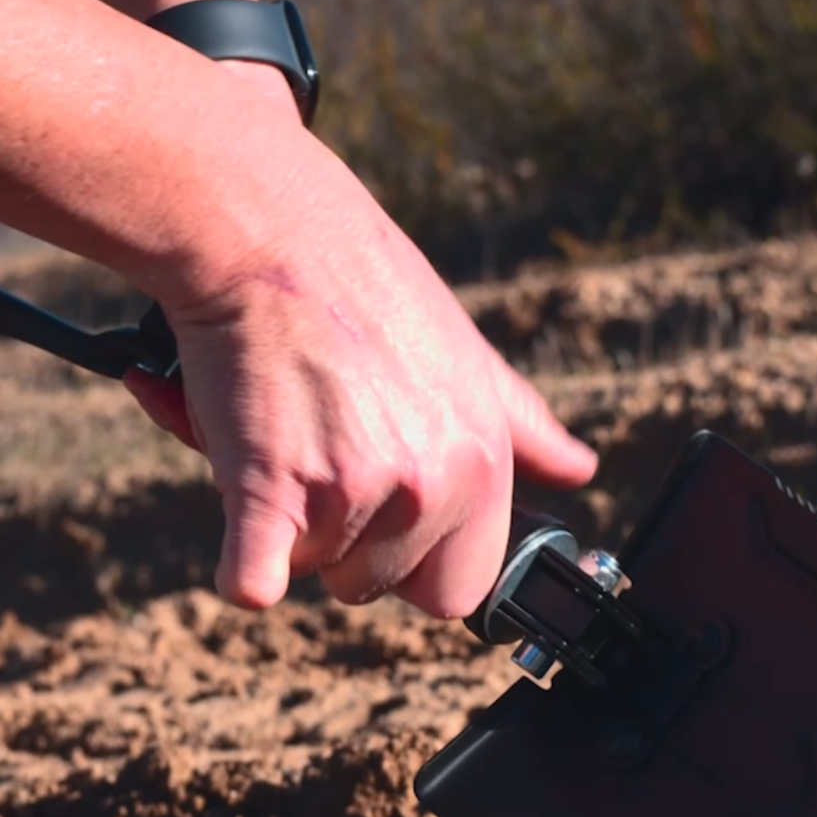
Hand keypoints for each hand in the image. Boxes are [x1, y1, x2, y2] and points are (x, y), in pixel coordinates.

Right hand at [126, 70, 594, 617]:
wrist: (266, 230)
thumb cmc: (361, 283)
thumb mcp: (468, 353)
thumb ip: (524, 425)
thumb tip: (579, 469)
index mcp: (481, 462)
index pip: (456, 586)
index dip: (411, 558)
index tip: (380, 508)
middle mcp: (430, 484)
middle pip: (376, 585)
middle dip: (341, 543)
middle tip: (318, 460)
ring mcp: (353, 490)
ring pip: (310, 569)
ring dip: (284, 524)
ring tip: (278, 437)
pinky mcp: (271, 489)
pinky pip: (256, 581)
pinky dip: (242, 572)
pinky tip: (237, 550)